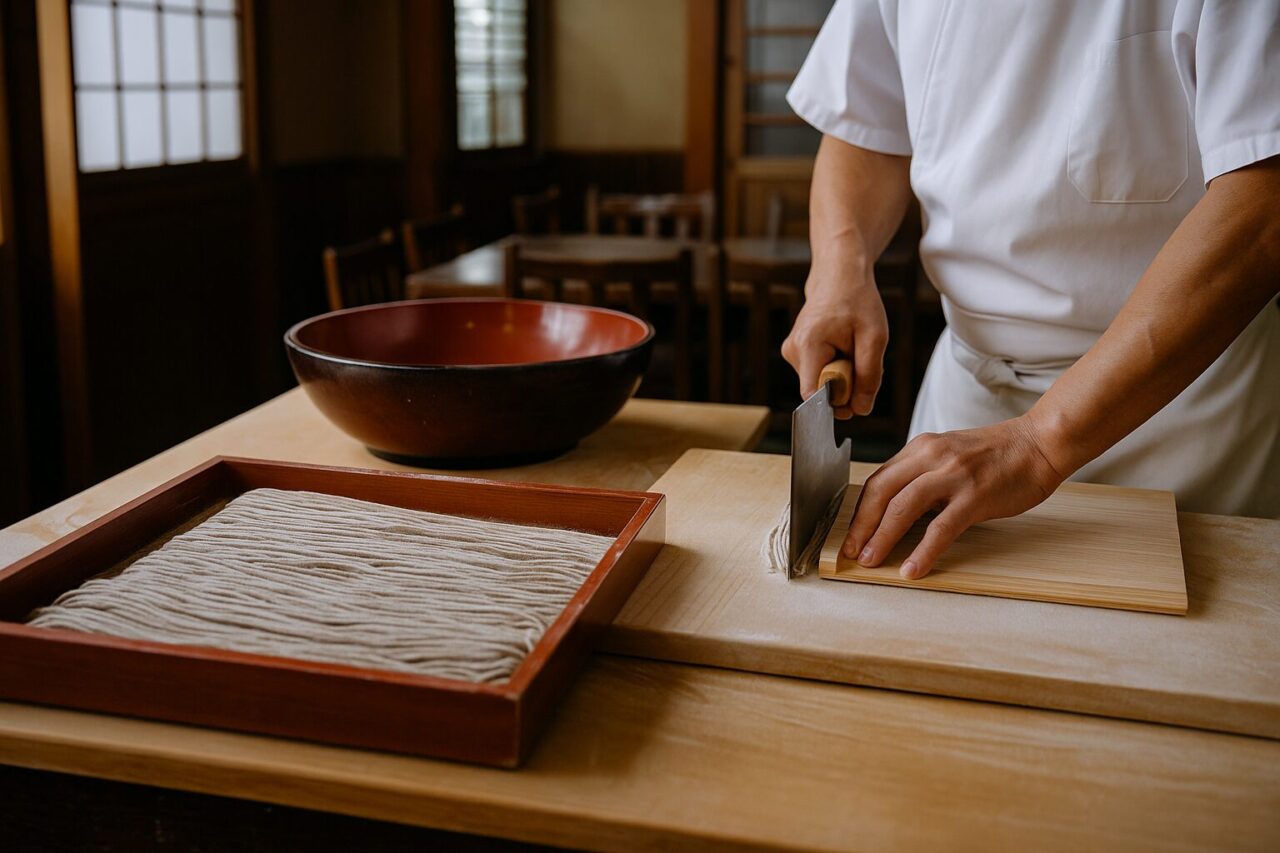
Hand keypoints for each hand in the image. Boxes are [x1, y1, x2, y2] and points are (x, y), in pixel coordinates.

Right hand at [781, 261, 887, 417]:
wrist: (839, 277)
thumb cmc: (857, 301)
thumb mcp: (874, 338)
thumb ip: (869, 376)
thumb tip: (861, 409)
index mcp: (808, 346)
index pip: (813, 396)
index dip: (837, 404)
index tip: (857, 398)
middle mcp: (792, 351)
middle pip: (820, 392)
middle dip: (846, 385)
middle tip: (860, 357)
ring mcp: (791, 352)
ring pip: (821, 384)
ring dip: (842, 375)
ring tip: (850, 347)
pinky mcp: (795, 353)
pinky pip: (819, 375)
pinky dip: (835, 368)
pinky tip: (841, 347)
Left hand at [842, 416, 1067, 578]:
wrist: (1040, 443)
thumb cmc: (997, 455)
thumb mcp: (950, 455)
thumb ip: (923, 476)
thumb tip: (896, 512)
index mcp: (921, 448)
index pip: (879, 480)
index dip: (860, 511)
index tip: (852, 536)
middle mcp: (931, 457)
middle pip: (881, 492)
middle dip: (861, 526)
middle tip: (851, 552)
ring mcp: (953, 475)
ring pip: (903, 507)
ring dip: (882, 537)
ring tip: (871, 561)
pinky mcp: (975, 496)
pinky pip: (941, 528)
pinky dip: (923, 551)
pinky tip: (913, 569)